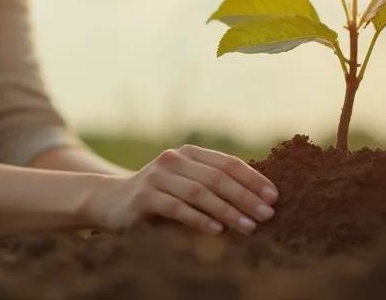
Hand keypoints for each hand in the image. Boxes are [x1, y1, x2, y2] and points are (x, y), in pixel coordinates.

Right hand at [79, 144, 277, 234]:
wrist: (111, 201)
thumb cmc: (160, 197)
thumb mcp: (186, 186)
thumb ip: (214, 188)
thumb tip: (259, 203)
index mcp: (189, 154)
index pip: (228, 163)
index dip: (254, 179)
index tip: (275, 197)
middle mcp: (173, 160)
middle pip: (217, 178)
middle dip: (246, 197)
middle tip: (267, 215)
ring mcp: (156, 177)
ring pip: (199, 193)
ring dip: (228, 211)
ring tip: (249, 227)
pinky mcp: (144, 197)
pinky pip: (177, 208)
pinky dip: (199, 219)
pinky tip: (217, 231)